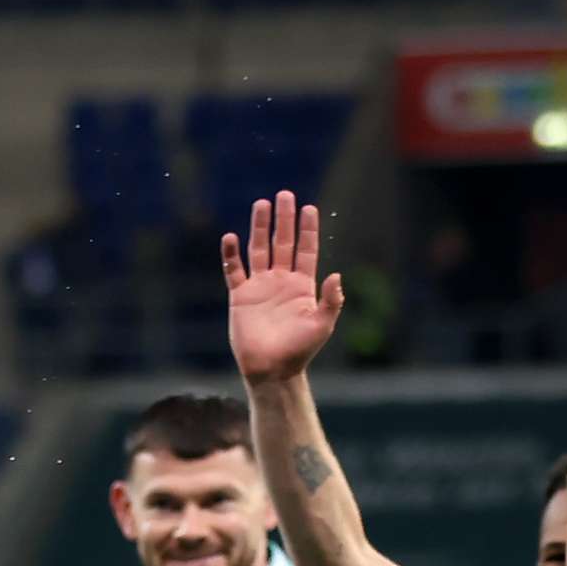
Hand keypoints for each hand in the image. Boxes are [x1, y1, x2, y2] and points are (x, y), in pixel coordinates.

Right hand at [221, 191, 345, 384]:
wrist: (271, 370)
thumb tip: (336, 276)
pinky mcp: (240, 297)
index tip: (309, 208)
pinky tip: (230, 238)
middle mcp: (281, 281)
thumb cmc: (299, 351)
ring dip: (260, 228)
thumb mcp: (322, 325)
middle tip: (284, 195)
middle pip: (282, 242)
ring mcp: (260, 287)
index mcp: (302, 285)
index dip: (308, 229)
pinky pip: (234, 271)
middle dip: (284, 219)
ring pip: (259, 250)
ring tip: (261, 204)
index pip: (306, 249)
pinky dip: (231, 255)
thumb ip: (331, 300)